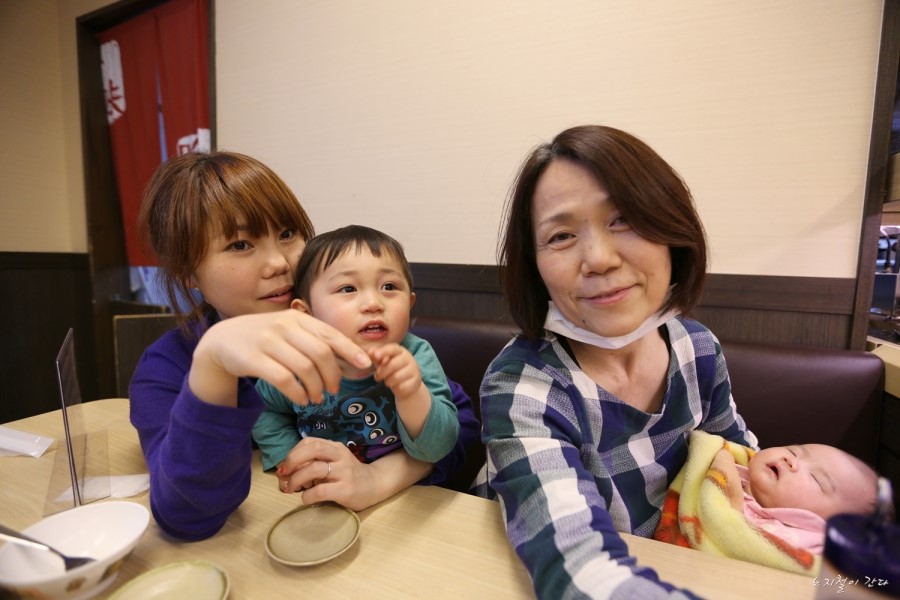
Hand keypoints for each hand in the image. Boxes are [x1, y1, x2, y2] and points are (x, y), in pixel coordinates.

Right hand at [188, 310, 370, 406]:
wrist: (221, 340)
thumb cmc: (264, 338)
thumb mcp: (288, 331)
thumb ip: (313, 339)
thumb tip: (349, 357)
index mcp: (297, 318)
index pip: (330, 335)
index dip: (350, 351)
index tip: (366, 365)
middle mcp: (284, 326)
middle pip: (321, 353)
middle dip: (333, 375)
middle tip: (334, 390)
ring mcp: (267, 341)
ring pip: (304, 368)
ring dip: (316, 387)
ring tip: (318, 398)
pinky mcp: (253, 359)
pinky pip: (284, 379)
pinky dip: (298, 393)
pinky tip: (302, 399)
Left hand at [275, 438, 384, 510]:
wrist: (374, 486)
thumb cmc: (347, 475)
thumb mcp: (332, 463)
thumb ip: (313, 463)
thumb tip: (285, 472)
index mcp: (334, 447)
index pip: (309, 442)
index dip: (293, 453)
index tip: (285, 467)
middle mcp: (340, 456)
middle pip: (312, 449)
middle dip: (292, 460)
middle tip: (284, 474)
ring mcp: (344, 472)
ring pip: (314, 469)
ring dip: (296, 479)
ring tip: (291, 488)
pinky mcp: (346, 489)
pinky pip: (321, 490)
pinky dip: (308, 495)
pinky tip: (306, 498)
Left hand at [368, 343, 422, 398]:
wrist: (407, 384)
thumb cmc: (391, 370)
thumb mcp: (382, 362)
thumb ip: (375, 357)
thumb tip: (370, 352)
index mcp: (400, 351)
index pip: (392, 348)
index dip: (383, 351)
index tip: (375, 356)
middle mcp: (409, 358)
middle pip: (392, 365)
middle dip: (381, 373)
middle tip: (378, 376)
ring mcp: (414, 370)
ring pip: (396, 378)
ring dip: (388, 382)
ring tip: (389, 381)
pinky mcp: (416, 382)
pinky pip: (401, 387)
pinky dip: (396, 389)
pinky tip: (397, 387)